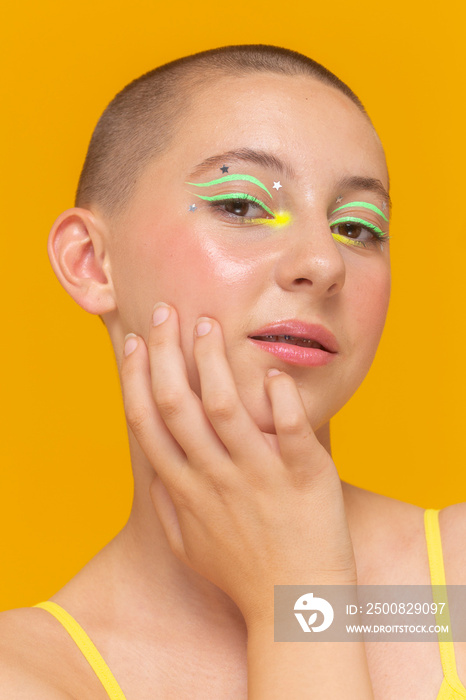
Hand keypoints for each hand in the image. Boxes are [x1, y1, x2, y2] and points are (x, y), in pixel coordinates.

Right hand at [121, 302, 356, 626]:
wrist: (298, 605)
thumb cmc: (243, 573)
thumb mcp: (190, 547)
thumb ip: (167, 508)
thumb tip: (154, 474)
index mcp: (185, 489)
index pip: (147, 422)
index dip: (134, 378)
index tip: (132, 342)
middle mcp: (215, 477)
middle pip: (177, 404)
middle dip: (164, 353)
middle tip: (164, 312)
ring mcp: (258, 476)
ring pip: (225, 408)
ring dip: (212, 362)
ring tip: (208, 325)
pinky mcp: (303, 476)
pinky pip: (289, 431)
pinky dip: (280, 400)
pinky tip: (272, 371)